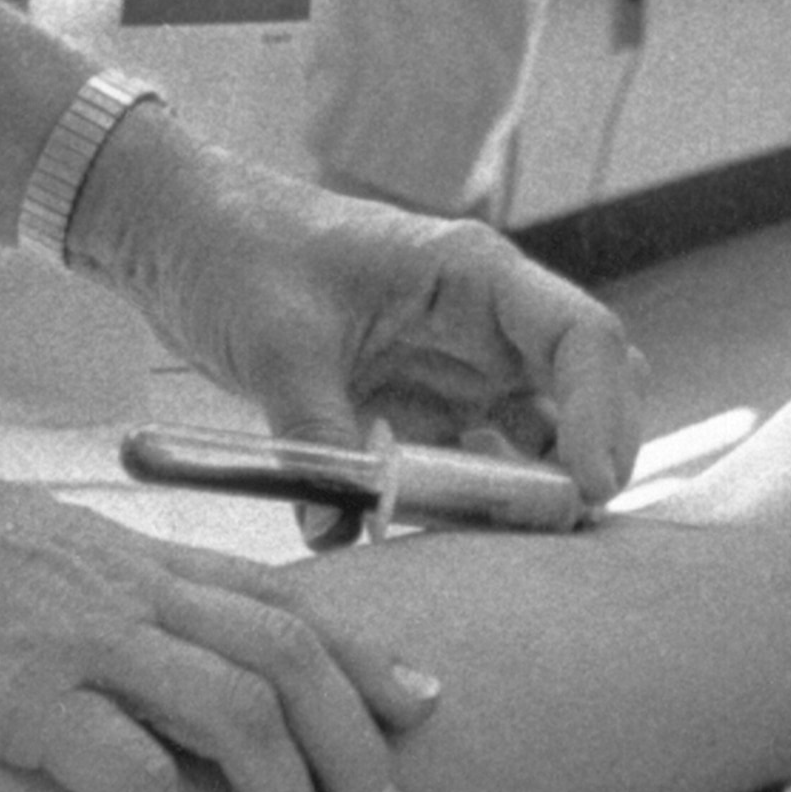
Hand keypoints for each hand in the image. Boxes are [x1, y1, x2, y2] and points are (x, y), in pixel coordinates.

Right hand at [0, 414, 433, 791]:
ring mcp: (92, 640)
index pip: (287, 605)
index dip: (364, 656)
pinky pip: (127, 770)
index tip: (421, 704)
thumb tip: (182, 638)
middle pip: (289, 660)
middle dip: (357, 745)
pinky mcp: (29, 695)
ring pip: (238, 712)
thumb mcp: (67, 557)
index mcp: (154, 562)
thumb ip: (132, 593)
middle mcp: (144, 593)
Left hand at [68, 112, 645, 511]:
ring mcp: (460, 366)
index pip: (579, 336)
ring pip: (542, 430)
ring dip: (541, 488)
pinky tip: (457, 546)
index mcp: (474, 274)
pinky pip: (476, 461)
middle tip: (571, 532)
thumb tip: (336, 531)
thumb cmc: (241, 255)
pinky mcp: (423, 406)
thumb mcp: (277, 342)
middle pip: (585, 385)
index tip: (593, 488)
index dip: (601, 411)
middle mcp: (486, 320)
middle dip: (595, 454)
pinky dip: (478, 504)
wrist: (189, 239)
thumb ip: (313, 434)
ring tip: (520, 552)